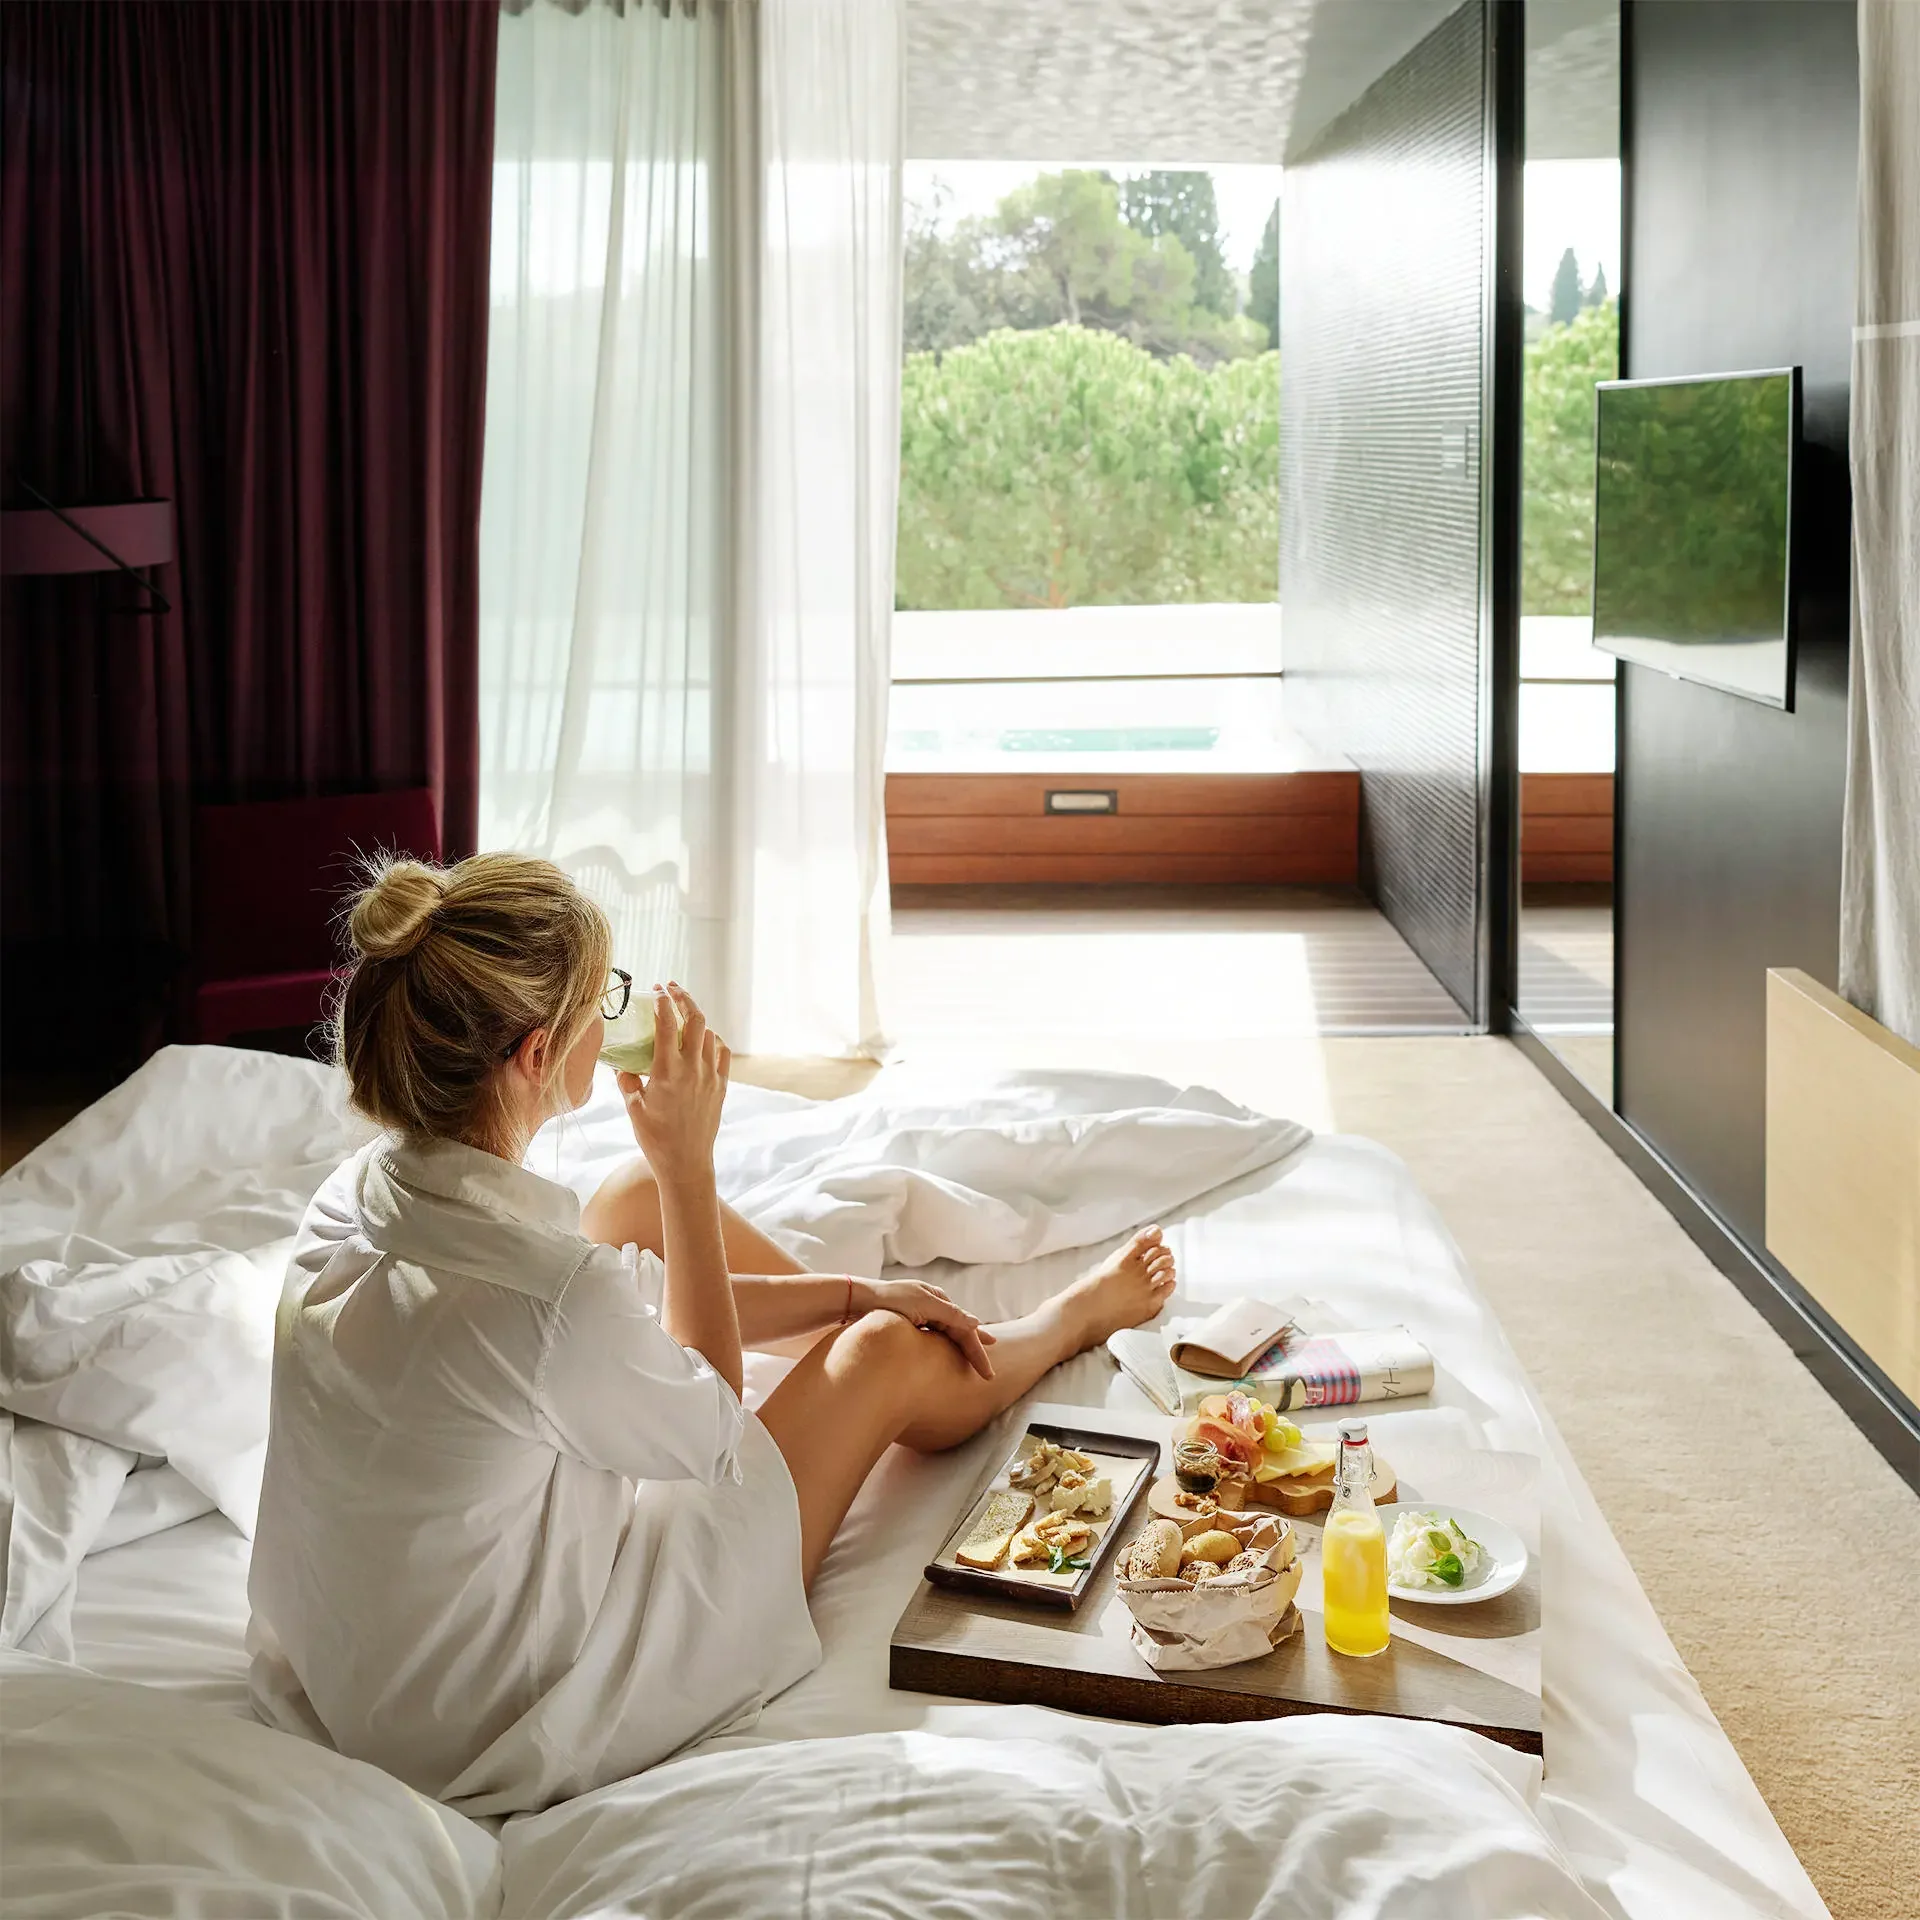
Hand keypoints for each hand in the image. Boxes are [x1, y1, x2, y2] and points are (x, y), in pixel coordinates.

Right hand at [617, 983, 729, 1177]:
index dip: (663, 1002)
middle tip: (672, 989)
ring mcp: (711, 1077)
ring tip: (684, 1016)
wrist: (686, 1163)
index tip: (658, 990)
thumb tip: (621, 1063)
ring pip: (710, 1035)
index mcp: (667, 1071)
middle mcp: (693, 1069)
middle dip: (684, 999)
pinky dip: (714, 1041)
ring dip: (697, 1020)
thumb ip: (627, 1081)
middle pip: (696, 1020)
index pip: (667, 1024)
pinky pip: (722, 1054)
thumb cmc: (655, 1139)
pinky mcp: (722, 1087)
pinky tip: (704, 1041)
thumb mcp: (633, 1109)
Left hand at [861, 1278, 997, 1379]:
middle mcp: (933, 1304)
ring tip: (975, 1358)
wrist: (857, 1300)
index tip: (987, 1374)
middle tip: (988, 1372)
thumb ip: (950, 1314)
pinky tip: (946, 1352)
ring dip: (961, 1346)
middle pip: (959, 1331)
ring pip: (948, 1333)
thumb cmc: (890, 1301)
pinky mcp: (909, 1320)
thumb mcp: (923, 1306)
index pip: (965, 1329)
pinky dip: (944, 1345)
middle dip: (974, 1350)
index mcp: (939, 1299)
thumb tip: (976, 1322)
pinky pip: (934, 1335)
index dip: (978, 1351)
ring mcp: (921, 1312)